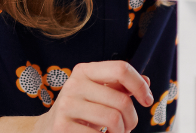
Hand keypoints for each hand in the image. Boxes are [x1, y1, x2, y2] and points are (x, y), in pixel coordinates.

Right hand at [33, 61, 152, 132]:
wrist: (48, 129)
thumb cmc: (80, 110)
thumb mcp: (97, 93)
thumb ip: (119, 87)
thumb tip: (146, 82)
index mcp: (85, 70)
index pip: (120, 68)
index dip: (139, 84)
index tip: (147, 99)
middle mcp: (74, 84)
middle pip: (121, 99)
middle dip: (132, 119)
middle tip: (128, 127)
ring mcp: (67, 105)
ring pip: (113, 119)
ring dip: (121, 132)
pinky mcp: (62, 127)